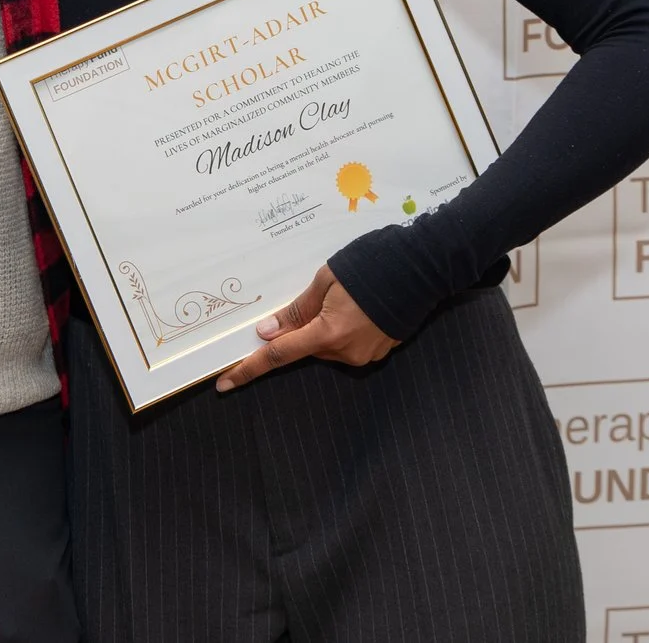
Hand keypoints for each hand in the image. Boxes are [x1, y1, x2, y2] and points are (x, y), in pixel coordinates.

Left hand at [215, 264, 396, 391]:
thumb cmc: (370, 266)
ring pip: (327, 347)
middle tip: (319, 300)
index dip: (249, 368)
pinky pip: (347, 346)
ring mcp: (365, 355)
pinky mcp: (379, 352)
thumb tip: (268, 333)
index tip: (225, 383)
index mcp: (328, 333)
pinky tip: (357, 308)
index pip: (279, 355)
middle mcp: (346, 352)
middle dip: (301, 330)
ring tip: (345, 297)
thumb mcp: (325, 281)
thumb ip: (296, 310)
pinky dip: (343, 330)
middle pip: (306, 348)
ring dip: (324, 328)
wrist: (424, 268)